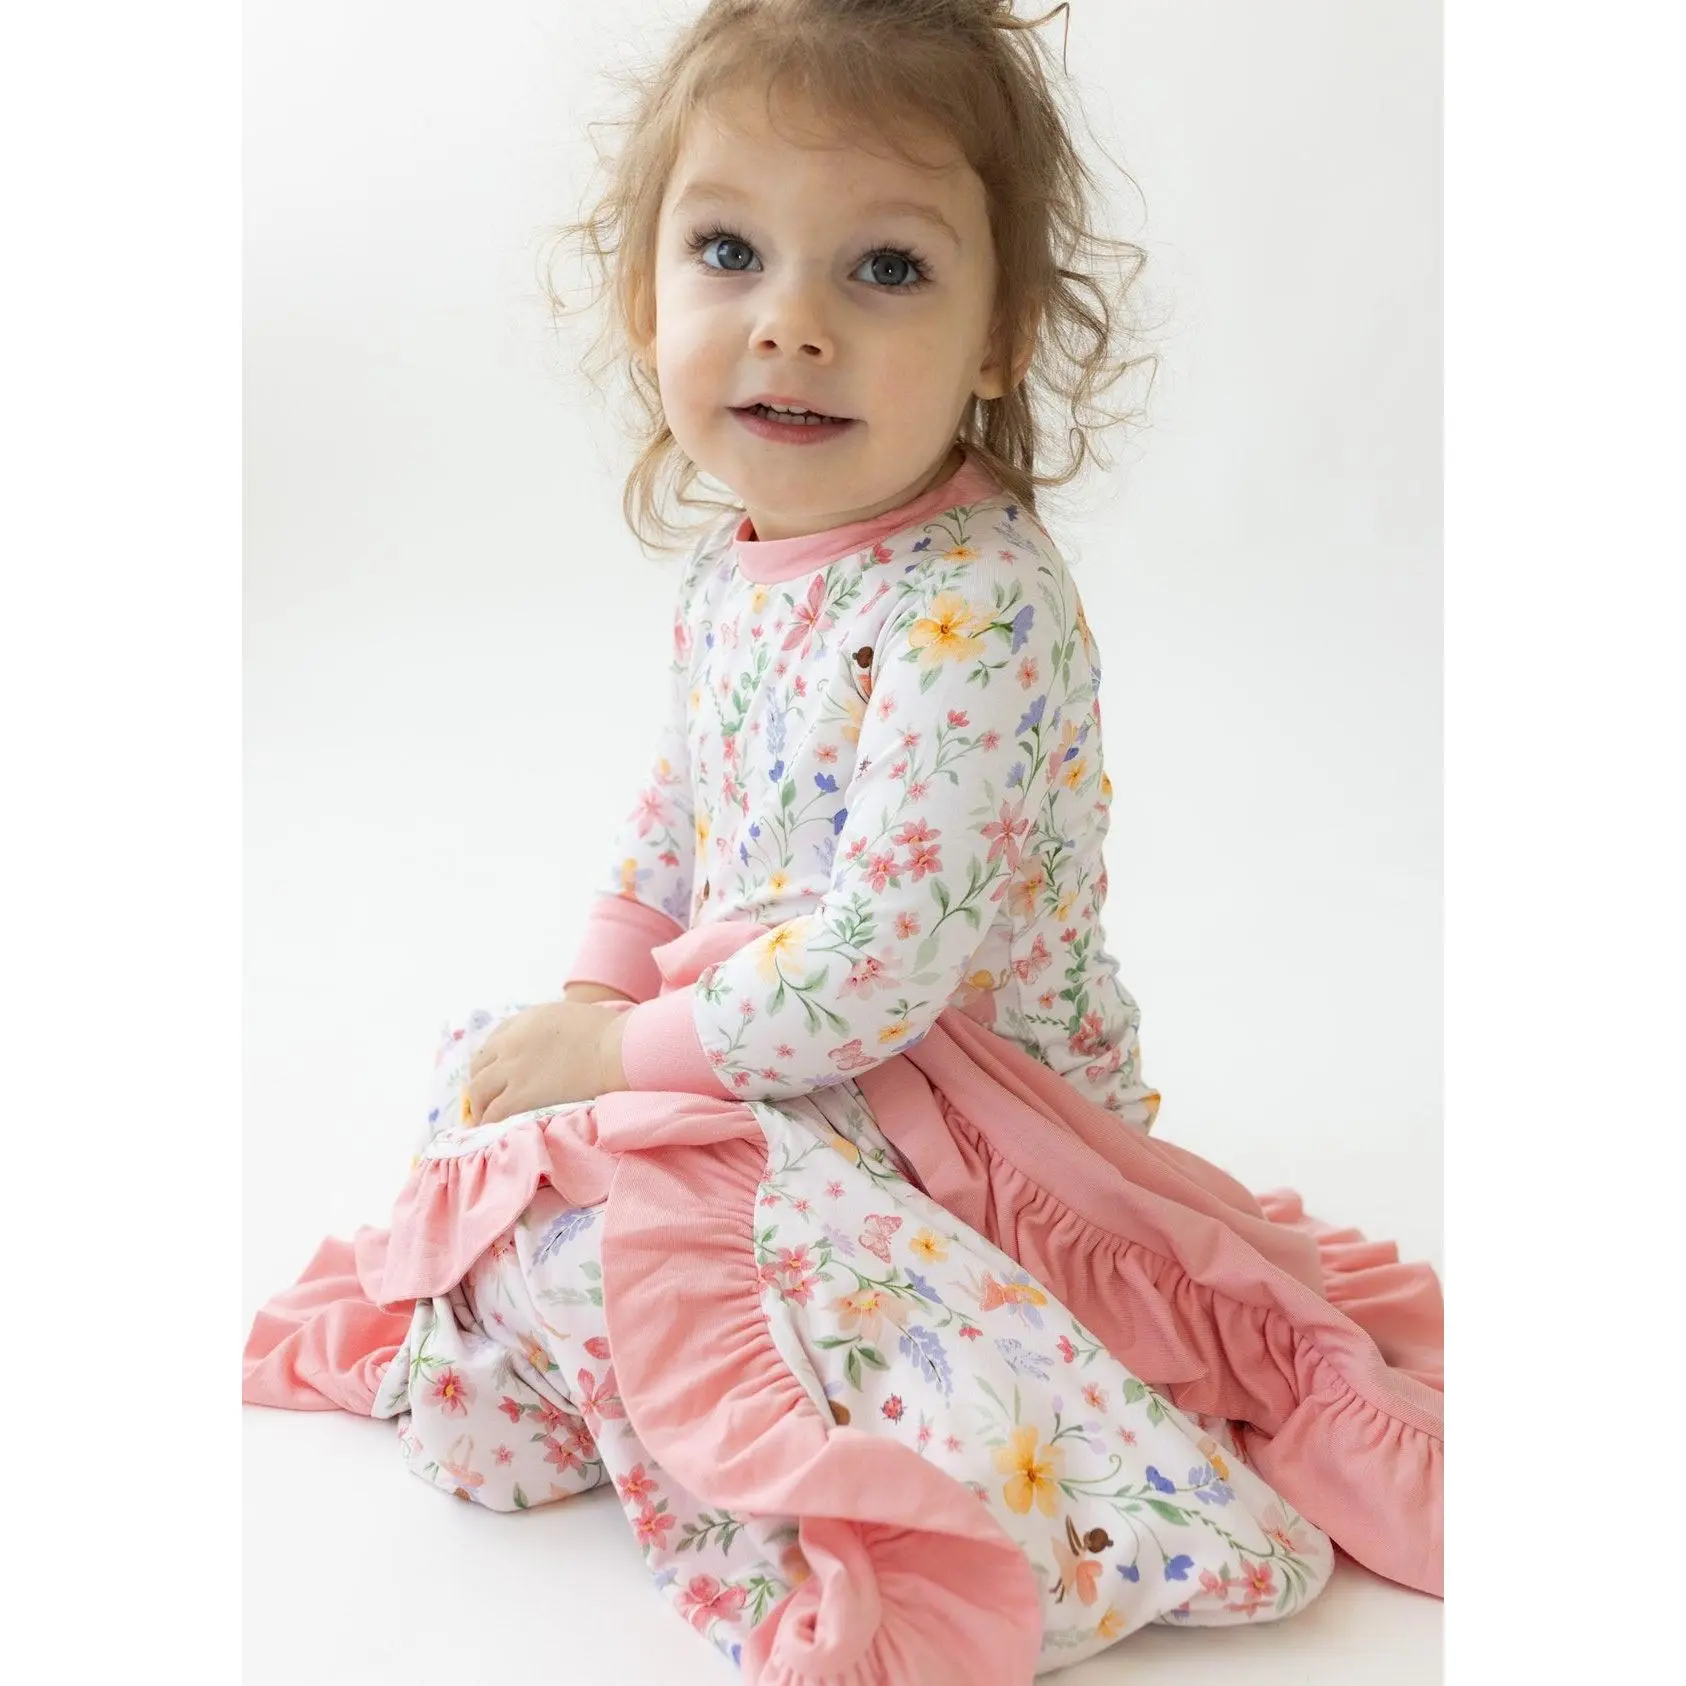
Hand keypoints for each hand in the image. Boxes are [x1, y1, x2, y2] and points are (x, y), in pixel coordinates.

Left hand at [466, 1000, 627, 1125]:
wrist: (619, 1052)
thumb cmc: (613, 1035)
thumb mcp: (573, 1017)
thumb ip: (553, 1030)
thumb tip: (554, 1045)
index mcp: (528, 1018)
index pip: (495, 1039)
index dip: (493, 1060)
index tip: (497, 1075)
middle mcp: (513, 1041)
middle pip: (480, 1066)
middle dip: (483, 1083)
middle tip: (489, 1100)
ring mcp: (513, 1069)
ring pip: (480, 1091)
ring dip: (482, 1106)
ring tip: (489, 1121)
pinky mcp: (520, 1095)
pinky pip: (493, 1113)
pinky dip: (490, 1123)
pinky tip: (496, 1132)